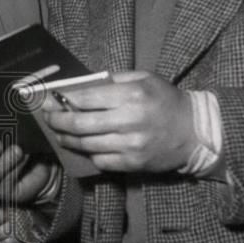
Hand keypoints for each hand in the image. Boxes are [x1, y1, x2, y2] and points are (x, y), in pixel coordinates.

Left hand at [41, 71, 195, 171]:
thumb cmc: (166, 100)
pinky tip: (85, 147)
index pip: (85, 98)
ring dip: (68, 140)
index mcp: (130, 95)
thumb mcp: (143, 78)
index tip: (49, 100)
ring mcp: (131, 145)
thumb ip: (113, 80)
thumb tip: (82, 86)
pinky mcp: (134, 164)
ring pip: (87, 145)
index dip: (63, 100)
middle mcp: (128, 120)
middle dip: (57, 121)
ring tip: (59, 134)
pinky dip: (90, 154)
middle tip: (48, 119)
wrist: (195, 131)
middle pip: (80, 124)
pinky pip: (102, 161)